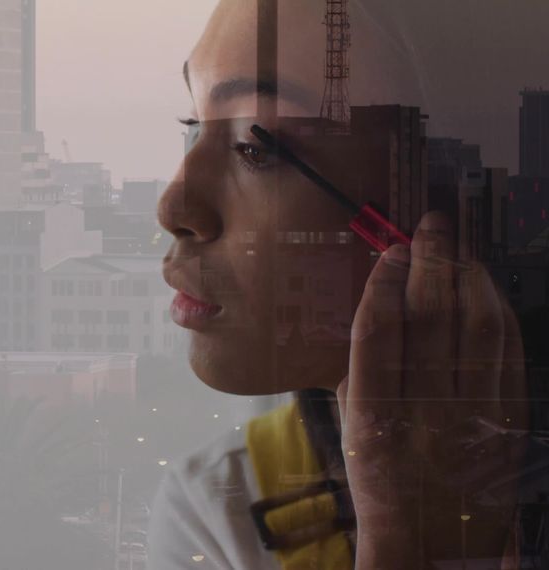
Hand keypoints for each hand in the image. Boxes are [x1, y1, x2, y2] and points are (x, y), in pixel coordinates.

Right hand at [337, 212, 527, 568]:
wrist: (433, 537)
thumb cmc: (382, 478)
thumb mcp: (354, 427)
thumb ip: (361, 369)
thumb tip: (377, 300)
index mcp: (374, 416)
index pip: (377, 332)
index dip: (384, 283)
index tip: (388, 250)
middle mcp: (425, 410)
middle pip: (431, 318)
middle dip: (430, 262)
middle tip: (429, 227)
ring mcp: (473, 413)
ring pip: (477, 327)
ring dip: (468, 276)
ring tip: (457, 247)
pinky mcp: (508, 416)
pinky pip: (508, 351)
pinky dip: (498, 310)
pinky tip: (484, 287)